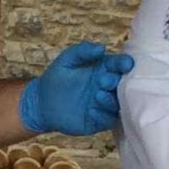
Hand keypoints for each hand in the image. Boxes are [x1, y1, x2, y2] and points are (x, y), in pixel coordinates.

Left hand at [18, 42, 134, 135]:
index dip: (124, 64)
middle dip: (117, 82)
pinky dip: (103, 116)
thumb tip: (102, 48)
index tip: (126, 64)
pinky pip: (108, 121)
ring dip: (111, 101)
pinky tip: (91, 111)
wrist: (41, 103)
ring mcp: (104, 105)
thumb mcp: (67, 60)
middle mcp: (108, 88)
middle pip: (122, 85)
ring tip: (97, 95)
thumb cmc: (55, 78)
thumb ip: (82, 51)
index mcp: (104, 70)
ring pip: (118, 105)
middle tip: (102, 81)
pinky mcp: (99, 121)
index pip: (119, 65)